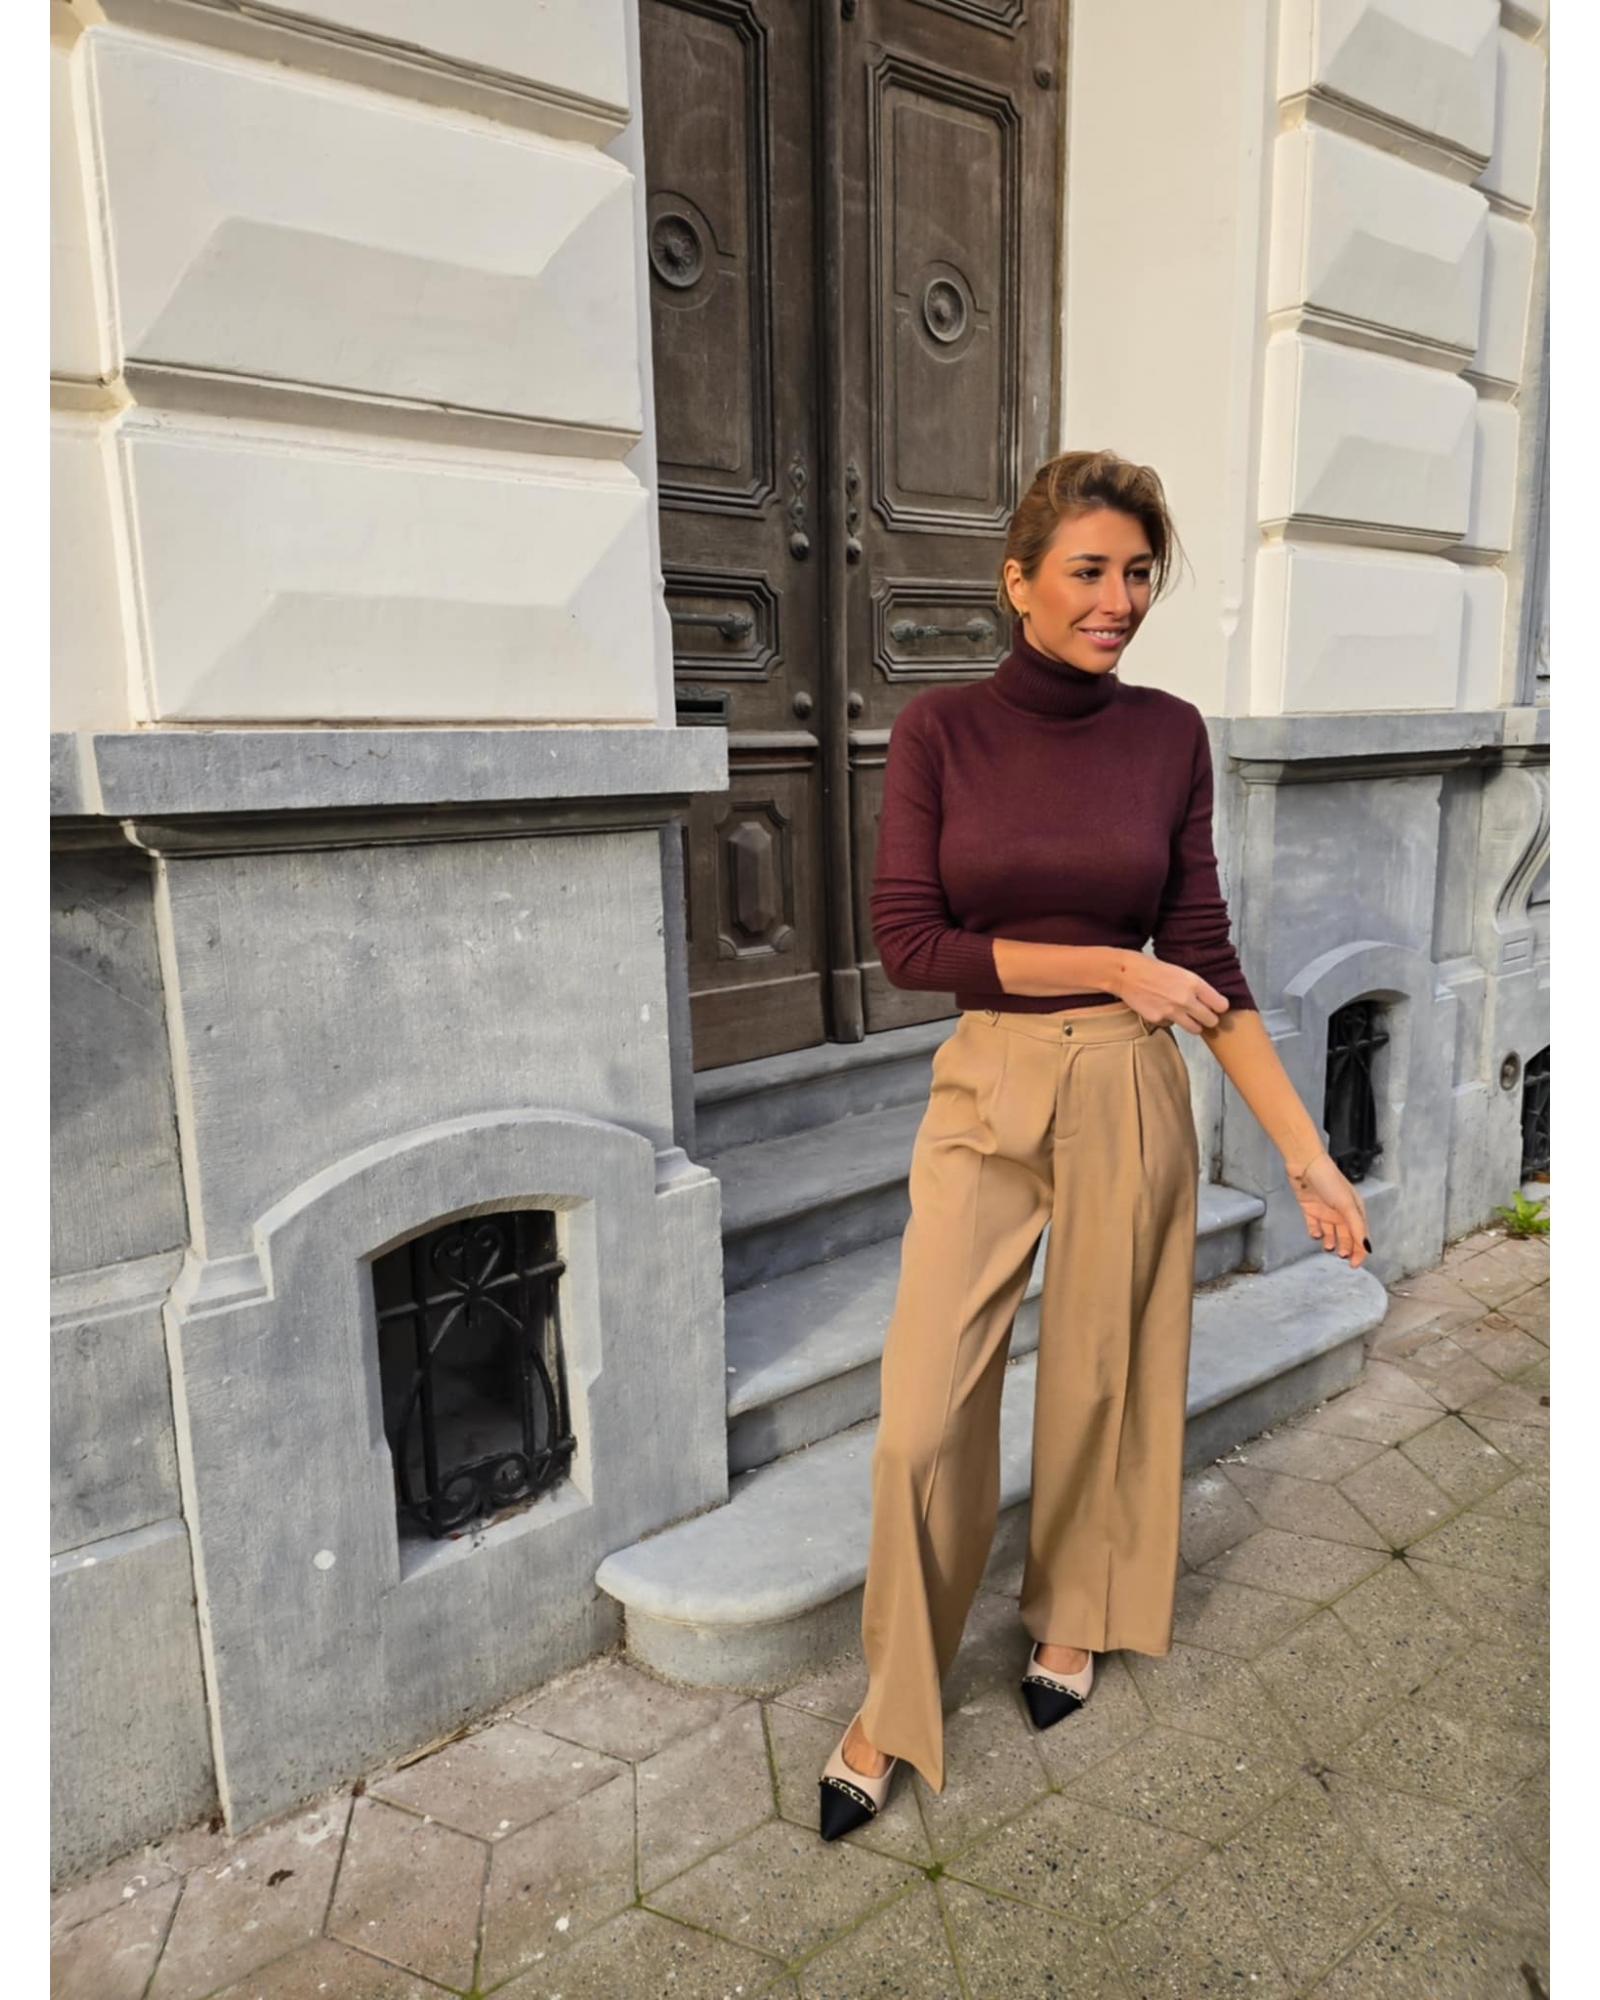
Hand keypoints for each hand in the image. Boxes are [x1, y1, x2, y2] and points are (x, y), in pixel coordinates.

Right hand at [1111, 950, 1230, 1034]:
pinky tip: (1162, 1009)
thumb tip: (1209, 1001)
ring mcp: (1173, 1011)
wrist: (1127, 973)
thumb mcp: (1181, 972)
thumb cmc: (1153, 969)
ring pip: (1196, 1029)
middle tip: (1202, 1014)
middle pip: (1211, 1020)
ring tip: (1185, 1015)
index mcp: (1194, 983)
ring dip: (1194, 1024)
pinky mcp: (1160, 1020)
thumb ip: (1196, 988)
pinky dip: (1170, 1021)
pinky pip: (1173, 1025)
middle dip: (1208, 1019)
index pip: (1221, 1005)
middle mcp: (1186, 999)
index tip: (1215, 1006)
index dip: (1219, 1007)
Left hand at [1286, 1150, 1371, 1267]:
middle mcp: (1341, 1212)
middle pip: (1346, 1236)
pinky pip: (1314, 1226)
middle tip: (1340, 1256)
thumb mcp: (1346, 1205)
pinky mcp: (1310, 1209)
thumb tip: (1367, 1247)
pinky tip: (1315, 1235)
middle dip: (1345, 1248)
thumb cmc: (1329, 1181)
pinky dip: (1315, 1233)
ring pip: (1331, 1233)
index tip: (1354, 1264)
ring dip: (1330, 1242)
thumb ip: (1356, 1226)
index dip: (1359, 1250)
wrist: (1305, 1165)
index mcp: (1355, 1210)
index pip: (1360, 1235)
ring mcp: (1326, 1211)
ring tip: (1328, 1246)